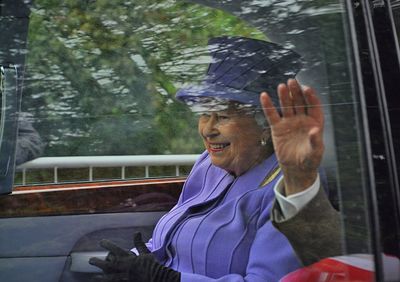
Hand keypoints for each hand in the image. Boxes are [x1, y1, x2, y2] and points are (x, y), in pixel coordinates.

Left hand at [89, 232, 179, 281]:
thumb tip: (136, 232)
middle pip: (107, 264)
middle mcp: (124, 266)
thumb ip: (139, 243)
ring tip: (95, 276)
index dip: (106, 244)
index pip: (114, 248)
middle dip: (98, 262)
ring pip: (108, 276)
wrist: (157, 277)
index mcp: (128, 257)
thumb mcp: (145, 252)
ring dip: (101, 276)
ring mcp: (124, 276)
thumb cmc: (152, 264)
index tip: (101, 242)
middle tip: (91, 260)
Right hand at [260, 79, 323, 194]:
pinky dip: (268, 106)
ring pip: (286, 106)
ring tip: (281, 86)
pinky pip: (272, 115)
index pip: (314, 106)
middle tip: (292, 82)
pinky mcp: (277, 128)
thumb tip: (315, 130)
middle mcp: (302, 119)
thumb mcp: (315, 152)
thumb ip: (316, 141)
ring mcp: (289, 122)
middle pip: (299, 102)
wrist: (296, 168)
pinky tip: (264, 96)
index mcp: (315, 122)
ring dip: (284, 96)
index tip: (307, 89)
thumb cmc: (309, 160)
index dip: (311, 97)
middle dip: (296, 92)